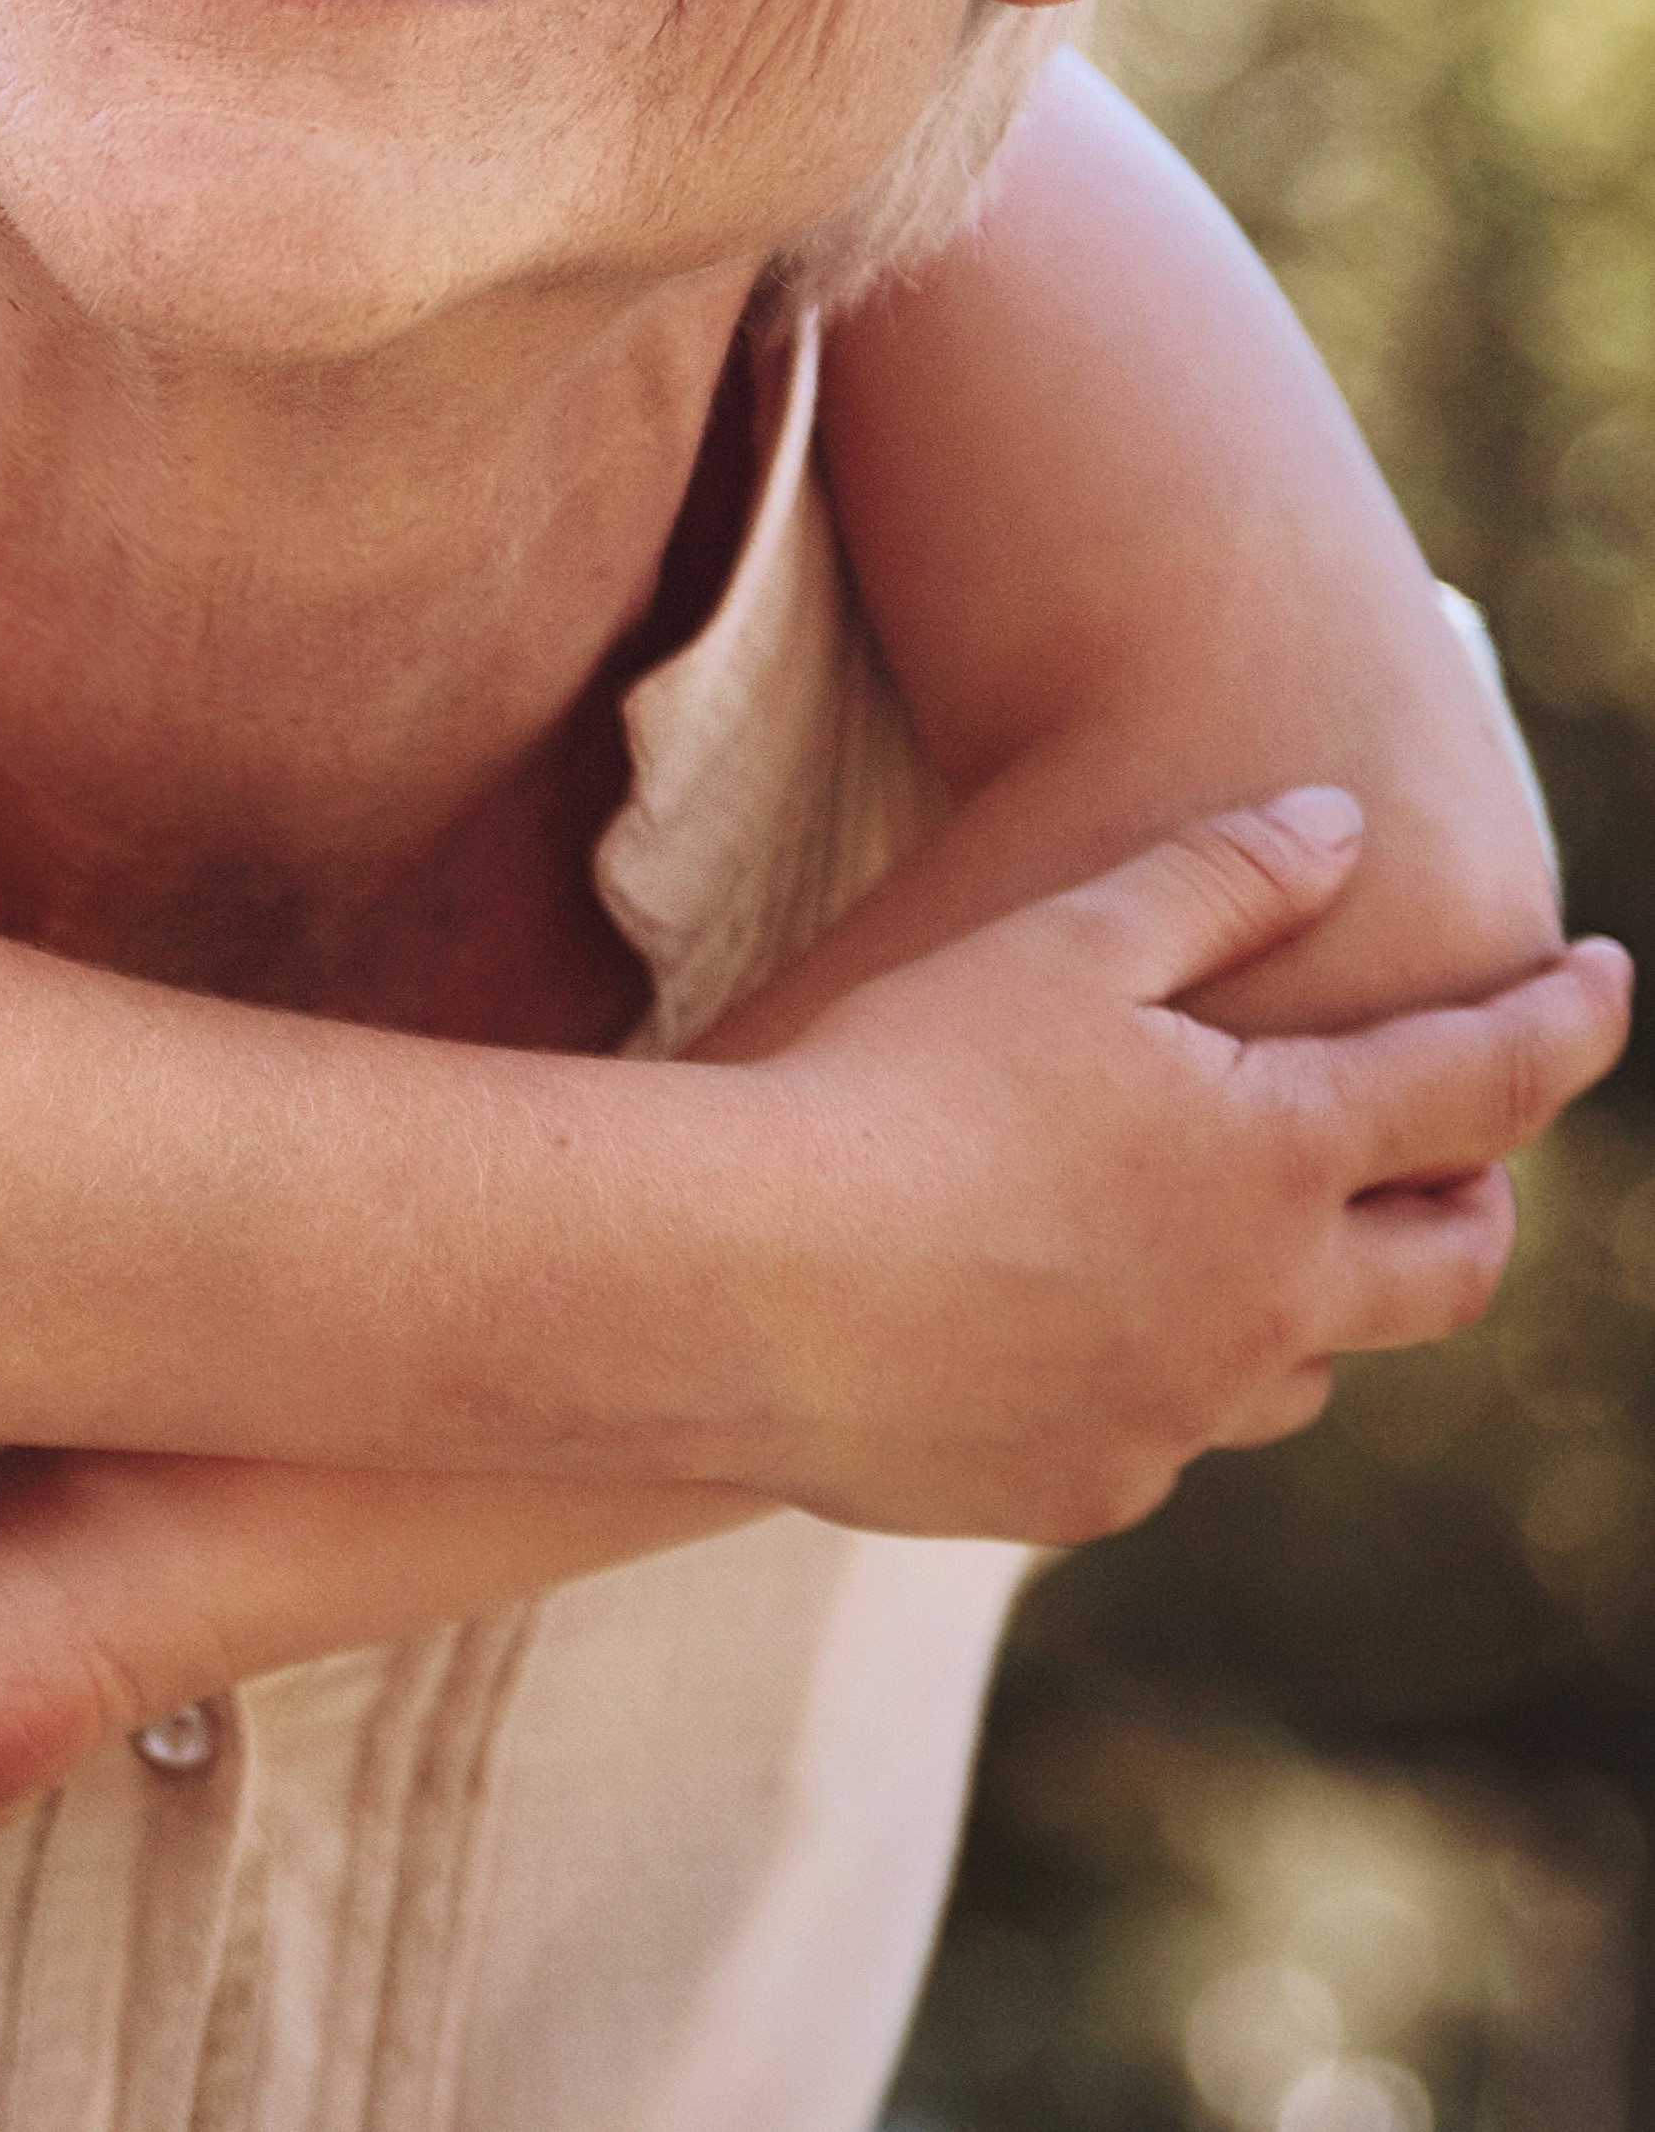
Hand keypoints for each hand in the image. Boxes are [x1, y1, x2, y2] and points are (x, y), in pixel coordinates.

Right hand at [738, 794, 1627, 1540]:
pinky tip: (1056, 1323)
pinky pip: (1160, 1435)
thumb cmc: (900, 1082)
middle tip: (1466, 1163)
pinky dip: (1151, 1372)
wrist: (747, 1283)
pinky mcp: (1085, 1489)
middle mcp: (1270, 1302)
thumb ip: (1215, 878)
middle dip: (1479, 1205)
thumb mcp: (1057, 941)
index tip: (1606, 976)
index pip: (1484, 1081)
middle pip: (1451, 1269)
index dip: (1567, 1021)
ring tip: (1248, 1248)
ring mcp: (1183, 1415)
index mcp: (1280, 1152)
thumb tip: (1343, 825)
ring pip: (1310, 1368)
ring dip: (1314, 1300)